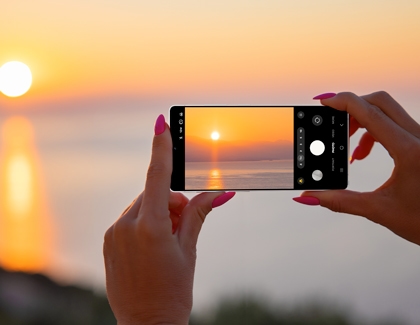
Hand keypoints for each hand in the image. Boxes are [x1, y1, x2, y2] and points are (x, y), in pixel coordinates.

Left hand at [103, 114, 234, 324]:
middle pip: (153, 194)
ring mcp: (113, 234)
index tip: (160, 124)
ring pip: (141, 206)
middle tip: (183, 225)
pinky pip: (129, 220)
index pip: (158, 178)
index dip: (161, 148)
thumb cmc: (174, 291)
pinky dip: (144, 223)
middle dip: (171, 202)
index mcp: (150, 227)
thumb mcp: (190, 250)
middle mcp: (126, 226)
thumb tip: (221, 191)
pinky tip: (152, 247)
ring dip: (158, 213)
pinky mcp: (108, 242)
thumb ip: (199, 214)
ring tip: (168, 242)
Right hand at [294, 91, 419, 245]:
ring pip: (389, 112)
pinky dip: (376, 132)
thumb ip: (340, 202)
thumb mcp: (380, 211)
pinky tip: (367, 154)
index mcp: (410, 151)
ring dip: (364, 123)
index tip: (323, 101)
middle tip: (335, 127)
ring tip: (353, 152)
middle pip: (380, 102)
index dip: (344, 102)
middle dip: (352, 110)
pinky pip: (396, 124)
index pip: (371, 113)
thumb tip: (310, 196)